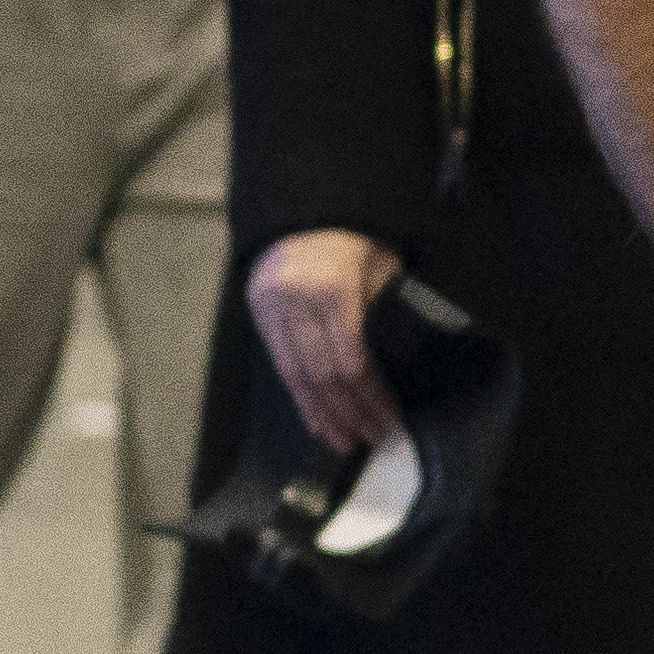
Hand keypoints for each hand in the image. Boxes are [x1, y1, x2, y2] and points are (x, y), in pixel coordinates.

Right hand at [245, 227, 402, 452]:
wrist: (304, 211)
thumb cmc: (355, 239)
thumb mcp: (381, 267)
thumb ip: (384, 312)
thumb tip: (395, 367)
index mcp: (334, 289)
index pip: (353, 360)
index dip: (371, 396)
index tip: (390, 420)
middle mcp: (298, 302)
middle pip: (324, 375)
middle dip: (350, 413)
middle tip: (371, 439)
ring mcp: (273, 308)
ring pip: (296, 376)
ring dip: (322, 415)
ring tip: (343, 442)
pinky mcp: (258, 313)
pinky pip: (279, 365)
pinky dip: (299, 397)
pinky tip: (316, 421)